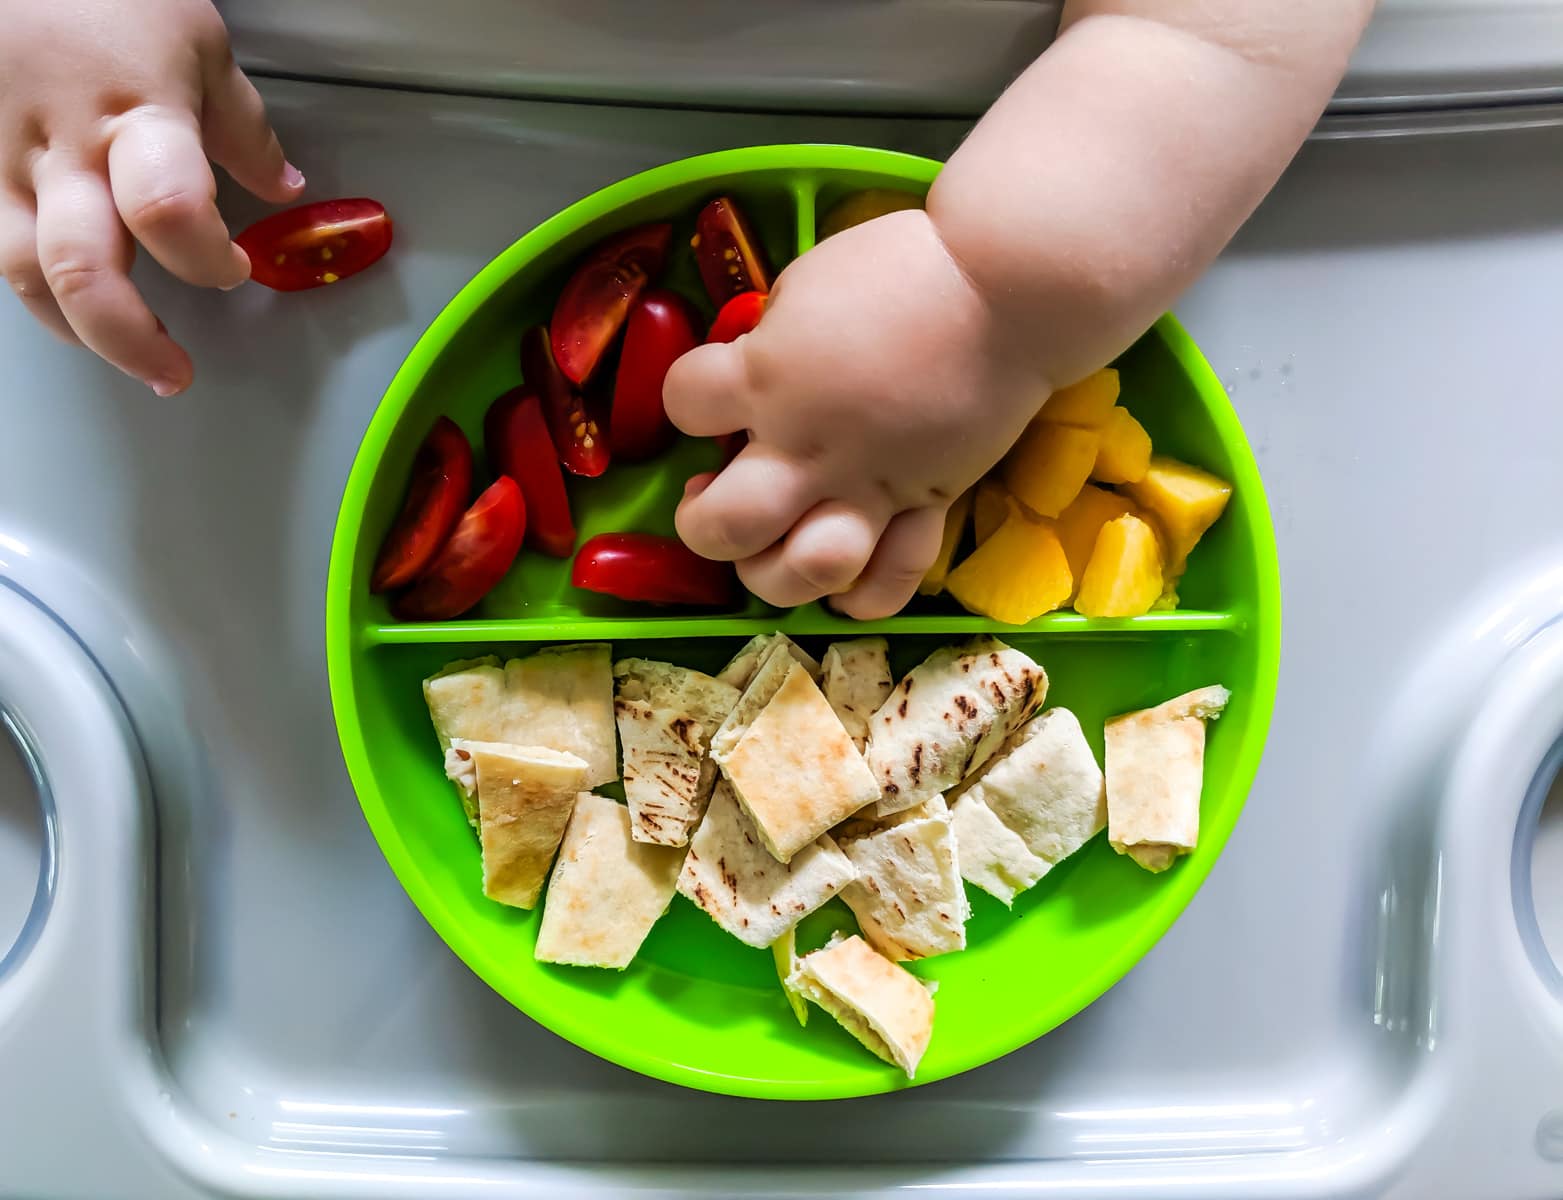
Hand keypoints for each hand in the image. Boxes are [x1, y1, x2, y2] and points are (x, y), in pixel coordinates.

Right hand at [0, 0, 302, 393]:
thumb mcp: (197, 42)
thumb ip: (244, 129)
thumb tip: (284, 188)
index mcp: (136, 118)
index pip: (170, 213)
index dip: (208, 259)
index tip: (236, 267)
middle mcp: (63, 151)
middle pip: (83, 270)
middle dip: (131, 339)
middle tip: (173, 372)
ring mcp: (3, 163)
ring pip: (24, 274)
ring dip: (80, 332)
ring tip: (129, 353)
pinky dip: (36, 289)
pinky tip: (73, 305)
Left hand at [665, 209, 1049, 619]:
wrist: (1008, 287)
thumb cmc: (903, 266)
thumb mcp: (806, 284)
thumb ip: (772, 343)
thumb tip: (758, 372)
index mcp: (768, 377)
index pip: (685, 402)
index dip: (687, 395)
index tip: (710, 388)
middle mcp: (808, 448)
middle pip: (724, 527)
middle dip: (701, 524)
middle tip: (714, 493)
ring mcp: (870, 487)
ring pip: (802, 574)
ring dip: (771, 574)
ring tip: (772, 546)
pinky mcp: (926, 505)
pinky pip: (890, 580)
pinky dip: (861, 597)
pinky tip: (841, 586)